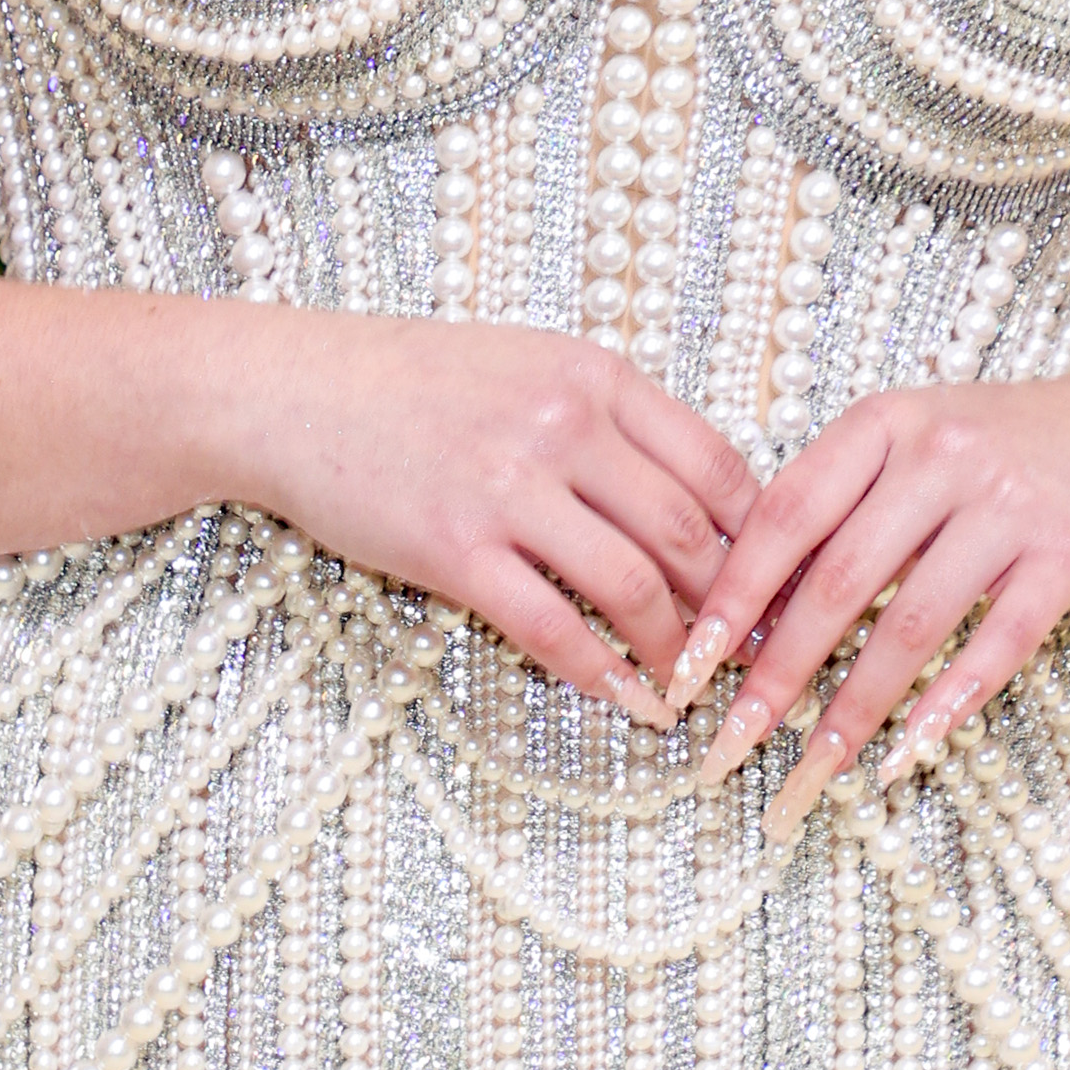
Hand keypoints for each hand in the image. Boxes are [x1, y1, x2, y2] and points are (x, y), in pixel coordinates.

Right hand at [237, 319, 757, 725]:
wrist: (293, 391)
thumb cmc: (412, 383)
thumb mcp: (527, 367)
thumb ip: (607, 422)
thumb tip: (691, 505)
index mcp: (594, 374)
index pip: (718, 464)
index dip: (762, 537)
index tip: (776, 585)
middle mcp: (563, 425)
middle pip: (689, 532)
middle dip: (732, 606)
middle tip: (751, 654)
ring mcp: (508, 486)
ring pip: (634, 586)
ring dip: (674, 650)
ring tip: (688, 686)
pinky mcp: (455, 547)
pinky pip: (551, 626)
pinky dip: (600, 674)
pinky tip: (624, 702)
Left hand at [663, 377, 1069, 837]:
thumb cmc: (1000, 448)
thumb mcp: (912, 445)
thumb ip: (841, 506)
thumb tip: (749, 611)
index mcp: (884, 423)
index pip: (786, 512)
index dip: (732, 591)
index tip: (690, 662)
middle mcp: (940, 455)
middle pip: (839, 578)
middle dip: (779, 669)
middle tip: (734, 739)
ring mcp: (1008, 504)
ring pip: (912, 621)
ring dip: (857, 704)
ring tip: (814, 767)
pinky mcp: (1067, 555)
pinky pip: (999, 641)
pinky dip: (951, 700)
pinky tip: (911, 749)